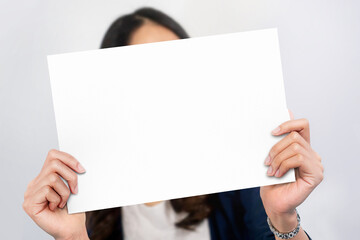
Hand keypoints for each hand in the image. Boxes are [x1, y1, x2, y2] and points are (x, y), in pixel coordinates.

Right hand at [23, 149, 88, 239]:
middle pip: (53, 163)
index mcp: (44, 177)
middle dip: (70, 175)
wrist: (71, 229)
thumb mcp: (74, 187)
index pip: (53, 155)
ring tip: (64, 202)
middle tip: (76, 190)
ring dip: (65, 191)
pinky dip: (57, 199)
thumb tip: (78, 162)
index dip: (69, 158)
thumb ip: (70, 173)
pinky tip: (56, 207)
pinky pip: (47, 190)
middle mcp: (35, 183)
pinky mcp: (29, 203)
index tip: (82, 169)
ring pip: (52, 177)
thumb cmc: (74, 210)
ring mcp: (30, 193)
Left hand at [260, 111, 323, 231]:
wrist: (273, 202)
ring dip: (278, 158)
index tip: (272, 132)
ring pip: (295, 146)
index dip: (288, 123)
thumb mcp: (271, 157)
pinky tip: (277, 174)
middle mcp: (311, 153)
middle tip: (266, 161)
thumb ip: (276, 141)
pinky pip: (299, 158)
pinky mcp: (316, 174)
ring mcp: (316, 163)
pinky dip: (284, 164)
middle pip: (295, 135)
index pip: (302, 125)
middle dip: (276, 147)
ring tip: (271, 170)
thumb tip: (279, 120)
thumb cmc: (271, 181)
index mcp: (301, 147)